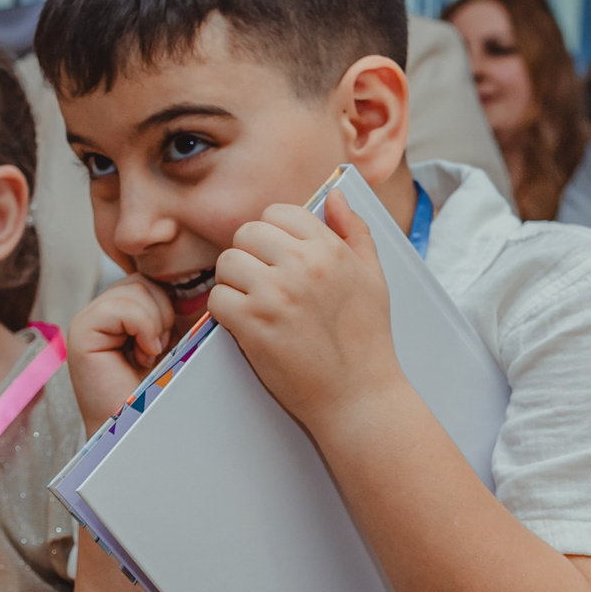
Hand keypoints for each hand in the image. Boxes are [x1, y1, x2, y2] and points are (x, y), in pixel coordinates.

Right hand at [66, 274, 180, 433]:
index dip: (171, 305)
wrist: (146, 430)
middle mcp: (101, 313)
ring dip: (155, 323)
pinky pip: (121, 306)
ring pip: (136, 289)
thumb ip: (179, 308)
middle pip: (144, 280)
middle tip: (159, 350)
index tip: (171, 342)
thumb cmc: (164, 391)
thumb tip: (208, 279)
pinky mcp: (82, 331)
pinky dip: (142, 328)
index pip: (152, 280)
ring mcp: (89, 320)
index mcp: (122, 313)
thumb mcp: (179, 339)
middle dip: (164, 313)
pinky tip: (141, 356)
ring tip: (149, 355)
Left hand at [210, 190, 402, 442]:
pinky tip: (245, 324)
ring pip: (227, 262)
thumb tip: (335, 195)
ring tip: (252, 303)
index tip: (276, 257)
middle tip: (261, 282)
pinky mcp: (253, 325)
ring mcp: (275, 294)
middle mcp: (303, 265)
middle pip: (247, 233)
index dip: (272, 234)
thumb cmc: (367, 340)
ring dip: (233, 282)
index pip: (279, 212)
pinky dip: (224, 312)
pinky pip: (217, 298)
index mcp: (330, 249)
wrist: (358, 396)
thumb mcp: (373, 277)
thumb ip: (354, 231)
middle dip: (249, 255)